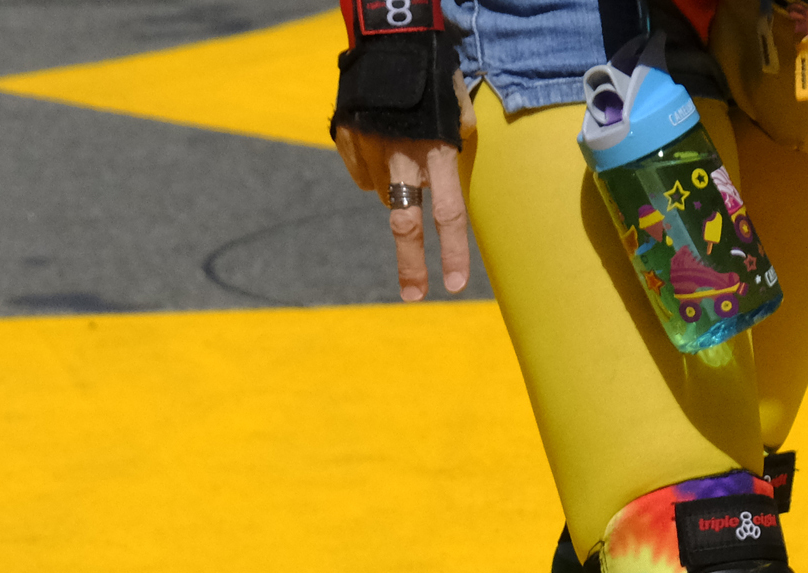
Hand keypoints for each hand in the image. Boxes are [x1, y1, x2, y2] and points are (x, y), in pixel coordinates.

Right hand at [333, 83, 475, 301]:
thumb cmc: (431, 72)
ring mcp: (370, 154)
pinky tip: (381, 142)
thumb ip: (460, 138)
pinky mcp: (347, 144)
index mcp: (436, 152)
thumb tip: (452, 164)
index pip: (449, 213)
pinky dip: (374, 168)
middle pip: (406, 224)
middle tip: (415, 296)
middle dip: (412, 265)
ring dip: (396, 190)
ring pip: (384, 195)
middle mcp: (402, 159)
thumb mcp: (457, 103)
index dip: (453, 251)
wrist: (386, 42)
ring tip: (403, 156)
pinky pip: (363, 172)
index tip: (454, 285)